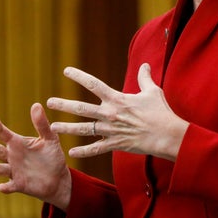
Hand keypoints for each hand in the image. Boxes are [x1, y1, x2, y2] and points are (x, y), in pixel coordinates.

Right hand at [0, 103, 71, 209]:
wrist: (59, 178)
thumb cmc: (52, 156)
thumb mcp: (50, 138)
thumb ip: (42, 124)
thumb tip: (36, 104)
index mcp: (18, 143)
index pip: (4, 134)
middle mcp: (12, 157)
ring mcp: (14, 171)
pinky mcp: (19, 184)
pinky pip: (9, 186)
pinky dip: (5, 187)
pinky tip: (2, 187)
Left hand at [47, 63, 189, 160]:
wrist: (167, 135)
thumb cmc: (161, 112)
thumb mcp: (152, 91)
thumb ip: (145, 78)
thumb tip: (145, 65)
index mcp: (117, 99)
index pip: (94, 84)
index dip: (79, 76)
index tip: (66, 71)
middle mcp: (110, 114)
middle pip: (82, 108)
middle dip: (64, 105)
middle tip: (49, 102)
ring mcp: (111, 130)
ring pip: (84, 129)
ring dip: (67, 128)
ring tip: (53, 127)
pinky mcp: (116, 144)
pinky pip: (96, 149)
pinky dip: (84, 151)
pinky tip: (71, 152)